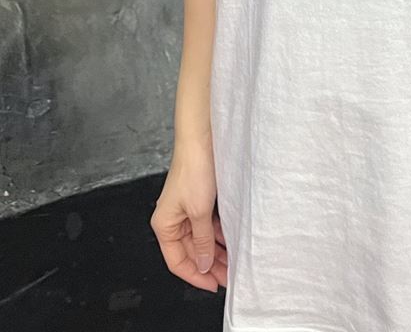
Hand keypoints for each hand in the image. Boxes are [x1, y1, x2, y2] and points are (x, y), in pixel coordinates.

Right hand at [149, 138, 228, 292]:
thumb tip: (204, 263)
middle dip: (209, 265)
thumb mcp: (199, 212)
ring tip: (232, 261)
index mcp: (164, 225)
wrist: (201, 140)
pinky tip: (230, 240)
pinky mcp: (196, 200)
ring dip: (215, 251)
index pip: (177, 262)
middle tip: (228, 275)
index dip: (195, 275)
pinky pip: (206, 225)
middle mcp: (172, 219)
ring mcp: (184, 210)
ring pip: (200, 239)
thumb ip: (202, 240)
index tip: (214, 284)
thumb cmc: (193, 169)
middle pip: (190, 251)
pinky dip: (217, 234)